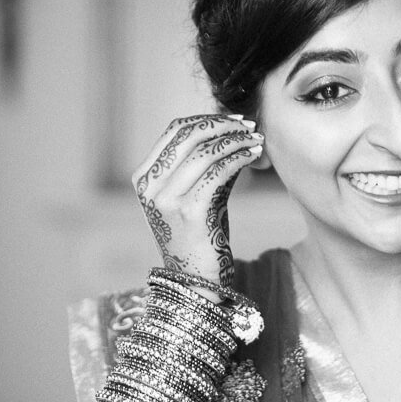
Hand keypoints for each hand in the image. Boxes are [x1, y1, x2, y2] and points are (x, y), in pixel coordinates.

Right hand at [131, 113, 262, 286]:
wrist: (195, 282)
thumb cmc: (200, 236)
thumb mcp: (197, 192)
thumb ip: (206, 163)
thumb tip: (234, 131)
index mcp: (144, 177)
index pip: (175, 130)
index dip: (208, 119)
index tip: (236, 120)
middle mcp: (149, 186)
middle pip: (189, 135)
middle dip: (223, 125)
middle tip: (250, 125)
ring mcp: (165, 199)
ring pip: (205, 151)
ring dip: (236, 140)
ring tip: (257, 140)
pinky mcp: (189, 211)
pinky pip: (218, 171)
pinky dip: (239, 158)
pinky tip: (254, 155)